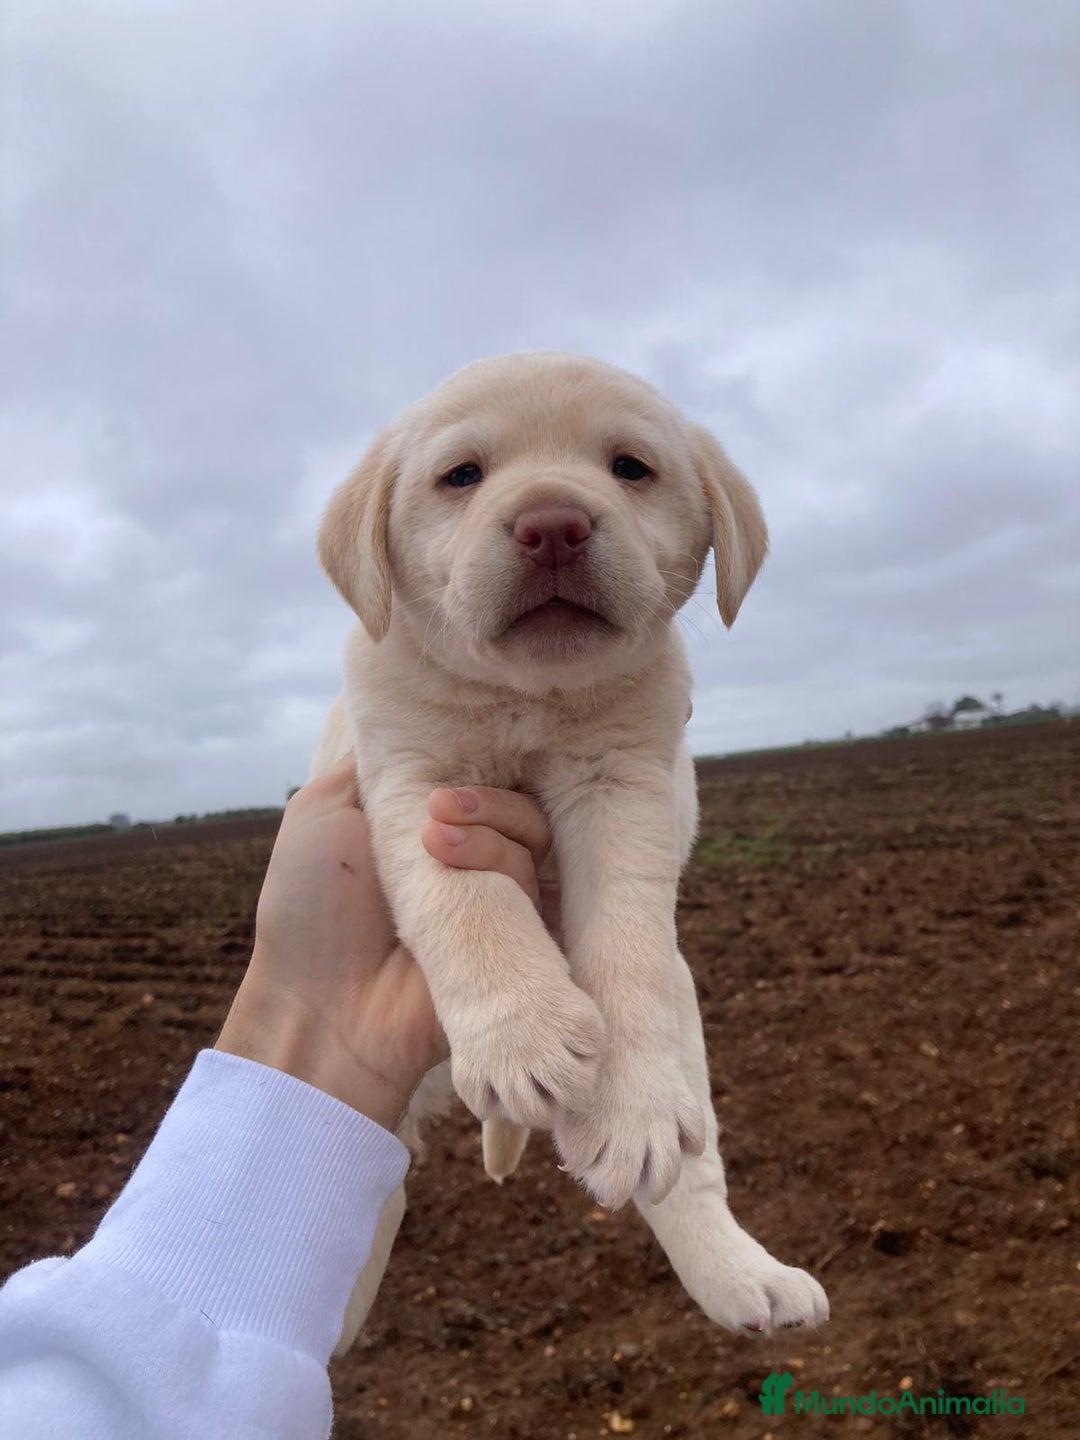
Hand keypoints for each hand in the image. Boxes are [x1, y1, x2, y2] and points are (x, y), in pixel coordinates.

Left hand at [215, 755, 554, 1129]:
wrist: (322, 1007)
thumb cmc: (310, 907)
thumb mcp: (323, 810)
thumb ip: (372, 762)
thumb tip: (411, 713)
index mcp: (430, 823)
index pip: (483, 773)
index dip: (475, 766)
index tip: (443, 774)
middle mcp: (472, 859)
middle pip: (520, 805)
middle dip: (486, 804)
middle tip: (439, 814)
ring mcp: (499, 902)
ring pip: (535, 846)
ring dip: (491, 841)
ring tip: (437, 851)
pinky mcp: (522, 945)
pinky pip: (546, 900)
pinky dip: (517, 883)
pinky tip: (478, 888)